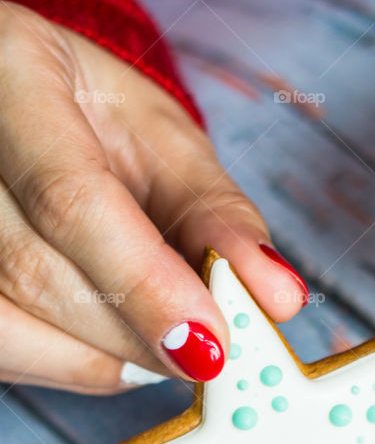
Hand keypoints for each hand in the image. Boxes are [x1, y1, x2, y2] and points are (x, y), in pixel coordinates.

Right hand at [0, 2, 307, 392]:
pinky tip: (116, 344)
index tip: (212, 345)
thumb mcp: (166, 143)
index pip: (71, 201)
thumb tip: (278, 297)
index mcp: (9, 78)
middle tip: (207, 353)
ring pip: (15, 328)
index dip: (147, 287)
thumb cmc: (95, 123)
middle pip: (38, 275)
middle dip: (139, 333)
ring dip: (108, 357)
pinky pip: (8, 353)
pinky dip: (75, 364)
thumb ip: (219, 217)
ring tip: (163, 339)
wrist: (22, 115)